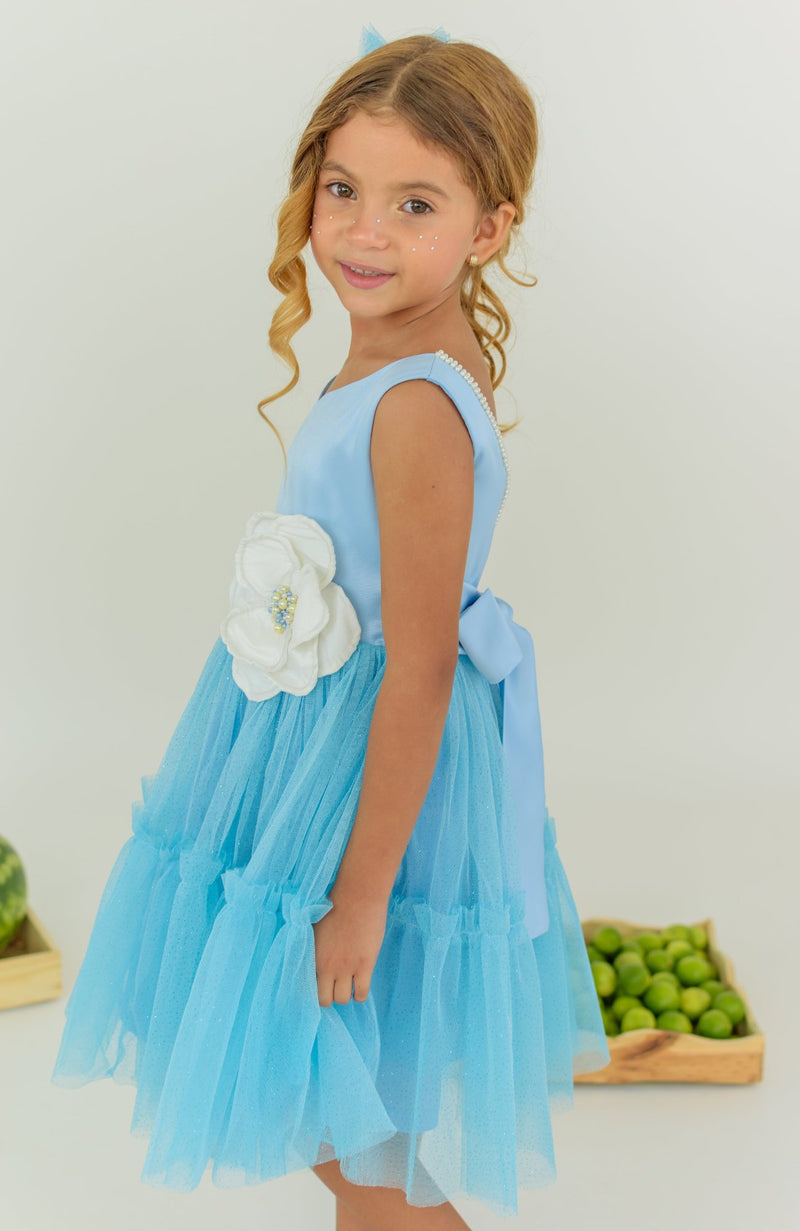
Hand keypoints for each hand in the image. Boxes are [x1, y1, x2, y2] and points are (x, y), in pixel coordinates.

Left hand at [312, 885, 388, 1006]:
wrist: (357, 896)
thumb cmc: (335, 904)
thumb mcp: (314, 926)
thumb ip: (313, 946)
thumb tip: (313, 956)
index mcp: (312, 956)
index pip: (307, 986)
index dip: (315, 987)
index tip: (322, 983)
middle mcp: (326, 966)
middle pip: (324, 1000)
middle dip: (329, 995)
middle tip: (335, 986)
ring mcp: (346, 968)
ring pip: (342, 999)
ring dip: (345, 994)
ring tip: (349, 983)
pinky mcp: (365, 966)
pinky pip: (361, 993)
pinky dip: (360, 994)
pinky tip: (361, 983)